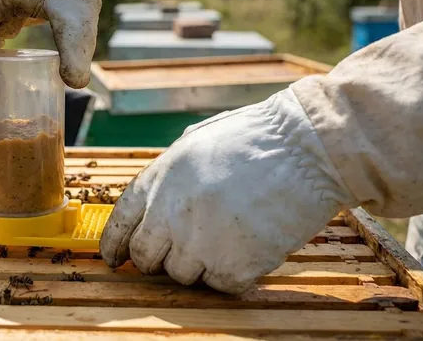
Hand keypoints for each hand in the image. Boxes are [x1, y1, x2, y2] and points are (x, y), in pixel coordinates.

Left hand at [99, 88, 358, 293]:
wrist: (308, 148)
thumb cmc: (258, 137)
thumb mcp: (197, 141)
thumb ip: (169, 173)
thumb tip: (155, 202)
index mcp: (160, 178)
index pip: (121, 222)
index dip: (114, 245)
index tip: (115, 259)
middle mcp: (171, 213)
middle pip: (146, 257)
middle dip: (157, 258)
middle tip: (180, 250)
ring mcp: (200, 243)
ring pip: (181, 275)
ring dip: (198, 265)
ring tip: (227, 238)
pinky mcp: (234, 267)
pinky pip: (219, 286)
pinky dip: (232, 274)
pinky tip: (248, 248)